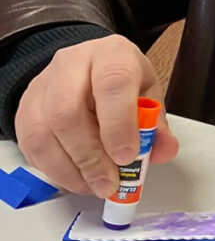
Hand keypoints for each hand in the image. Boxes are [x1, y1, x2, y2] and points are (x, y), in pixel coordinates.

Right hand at [14, 35, 178, 196]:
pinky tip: (77, 179)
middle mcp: (72, 64)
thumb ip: (157, 125)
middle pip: (67, 111)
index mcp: (112, 55)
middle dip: (90, 156)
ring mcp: (43, 85)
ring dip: (71, 169)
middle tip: (109, 182)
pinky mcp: (25, 109)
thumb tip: (164, 151)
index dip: (119, 124)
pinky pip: (31, 146)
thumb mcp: (148, 94)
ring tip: (95, 186)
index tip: (127, 156)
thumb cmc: (121, 82)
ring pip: (43, 132)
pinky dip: (55, 170)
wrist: (87, 68)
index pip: (112, 83)